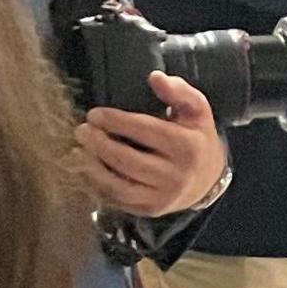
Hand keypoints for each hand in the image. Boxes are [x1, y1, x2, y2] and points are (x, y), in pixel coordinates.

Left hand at [79, 70, 229, 215]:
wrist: (209, 179)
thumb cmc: (196, 138)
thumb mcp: (197, 110)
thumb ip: (179, 91)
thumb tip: (155, 77)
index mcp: (186, 146)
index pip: (144, 130)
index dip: (115, 121)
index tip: (95, 114)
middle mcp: (175, 175)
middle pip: (127, 159)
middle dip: (99, 144)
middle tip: (82, 131)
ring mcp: (162, 197)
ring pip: (119, 186)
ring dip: (93, 169)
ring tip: (77, 153)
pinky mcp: (151, 210)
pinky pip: (118, 201)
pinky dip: (98, 187)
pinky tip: (86, 171)